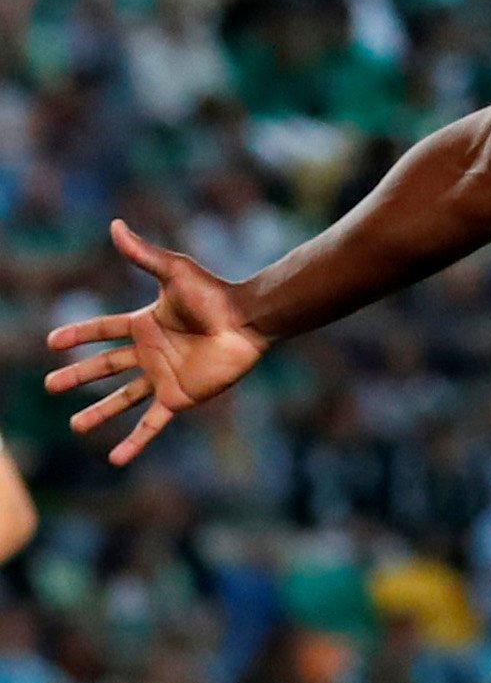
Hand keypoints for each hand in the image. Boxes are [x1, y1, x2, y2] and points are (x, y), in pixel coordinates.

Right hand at [44, 221, 267, 464]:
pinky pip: (152, 423)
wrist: (248, 322)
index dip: (78, 334)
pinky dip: (135, 441)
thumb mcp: (174, 271)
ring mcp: (163, 377)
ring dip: (99, 413)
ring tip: (76, 426)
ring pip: (123, 399)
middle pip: (105, 367)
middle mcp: (151, 352)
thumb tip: (115, 224)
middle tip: (50, 384)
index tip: (52, 341)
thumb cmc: (215, 295)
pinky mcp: (179, 397)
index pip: (102, 330)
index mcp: (145, 324)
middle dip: (77, 376)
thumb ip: (143, 254)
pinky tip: (116, 458)